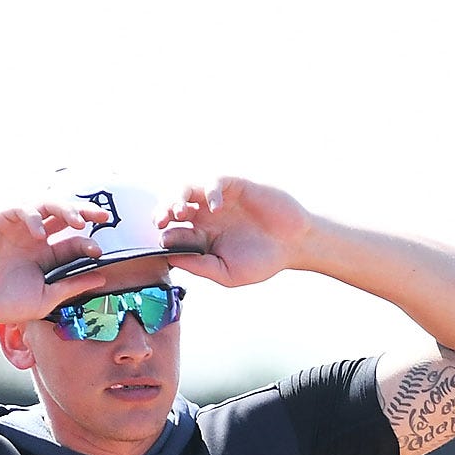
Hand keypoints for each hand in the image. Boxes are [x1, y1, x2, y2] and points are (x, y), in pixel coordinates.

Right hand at [0, 205, 97, 326]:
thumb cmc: (5, 304)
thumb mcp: (46, 298)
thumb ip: (72, 286)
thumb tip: (102, 278)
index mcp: (47, 257)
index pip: (74, 243)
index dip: (88, 244)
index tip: (99, 253)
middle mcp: (35, 238)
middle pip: (65, 217)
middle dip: (85, 212)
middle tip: (103, 216)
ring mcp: (19, 228)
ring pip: (47, 206)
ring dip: (65, 209)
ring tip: (77, 220)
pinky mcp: (1, 220)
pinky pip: (22, 208)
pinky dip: (34, 217)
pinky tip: (39, 234)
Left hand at [160, 178, 314, 289]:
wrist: (294, 245)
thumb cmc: (261, 261)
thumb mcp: (227, 273)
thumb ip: (200, 266)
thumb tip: (170, 258)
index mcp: (200, 238)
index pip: (172, 232)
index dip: (164, 236)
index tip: (163, 243)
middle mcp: (205, 217)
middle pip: (173, 207)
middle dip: (162, 212)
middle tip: (160, 222)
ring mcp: (218, 200)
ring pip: (187, 189)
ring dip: (177, 197)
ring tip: (179, 211)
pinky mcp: (235, 187)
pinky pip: (214, 181)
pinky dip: (210, 191)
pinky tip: (215, 206)